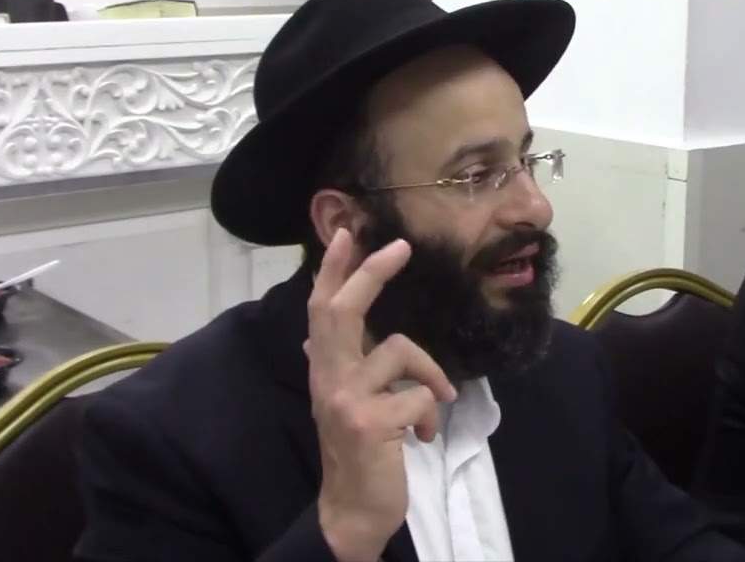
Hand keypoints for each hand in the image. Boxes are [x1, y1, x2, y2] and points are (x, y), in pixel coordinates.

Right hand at [305, 228, 456, 561]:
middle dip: (371, 273)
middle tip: (399, 248)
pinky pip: (418, 397)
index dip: (332, 271)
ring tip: (434, 405)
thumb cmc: (357, 454)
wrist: (352, 510)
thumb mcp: (340, 405)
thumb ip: (333, 368)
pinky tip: (423, 437)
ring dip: (431, 376)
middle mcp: (327, 378)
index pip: (322, 311)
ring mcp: (345, 399)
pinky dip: (431, 415)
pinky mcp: (368, 423)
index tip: (345, 234)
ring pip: (399, 352)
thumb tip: (309, 340)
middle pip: (343, 311)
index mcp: (324, 370)